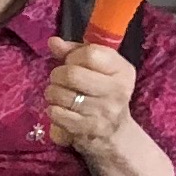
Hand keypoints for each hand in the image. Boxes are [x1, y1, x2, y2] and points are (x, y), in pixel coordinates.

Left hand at [41, 37, 138, 160]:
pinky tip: (59, 109)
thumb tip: (53, 42)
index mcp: (122, 70)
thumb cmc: (102, 92)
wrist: (115, 133)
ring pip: (61, 94)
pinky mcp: (90, 129)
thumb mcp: (96, 68)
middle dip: (57, 75)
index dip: (72, 56)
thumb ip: (74, 51)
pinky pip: (58, 114)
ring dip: (52, 93)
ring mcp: (105, 112)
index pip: (90, 54)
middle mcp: (118, 90)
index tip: (71, 63)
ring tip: (57, 95)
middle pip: (72, 74)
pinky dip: (52, 111)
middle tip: (58, 80)